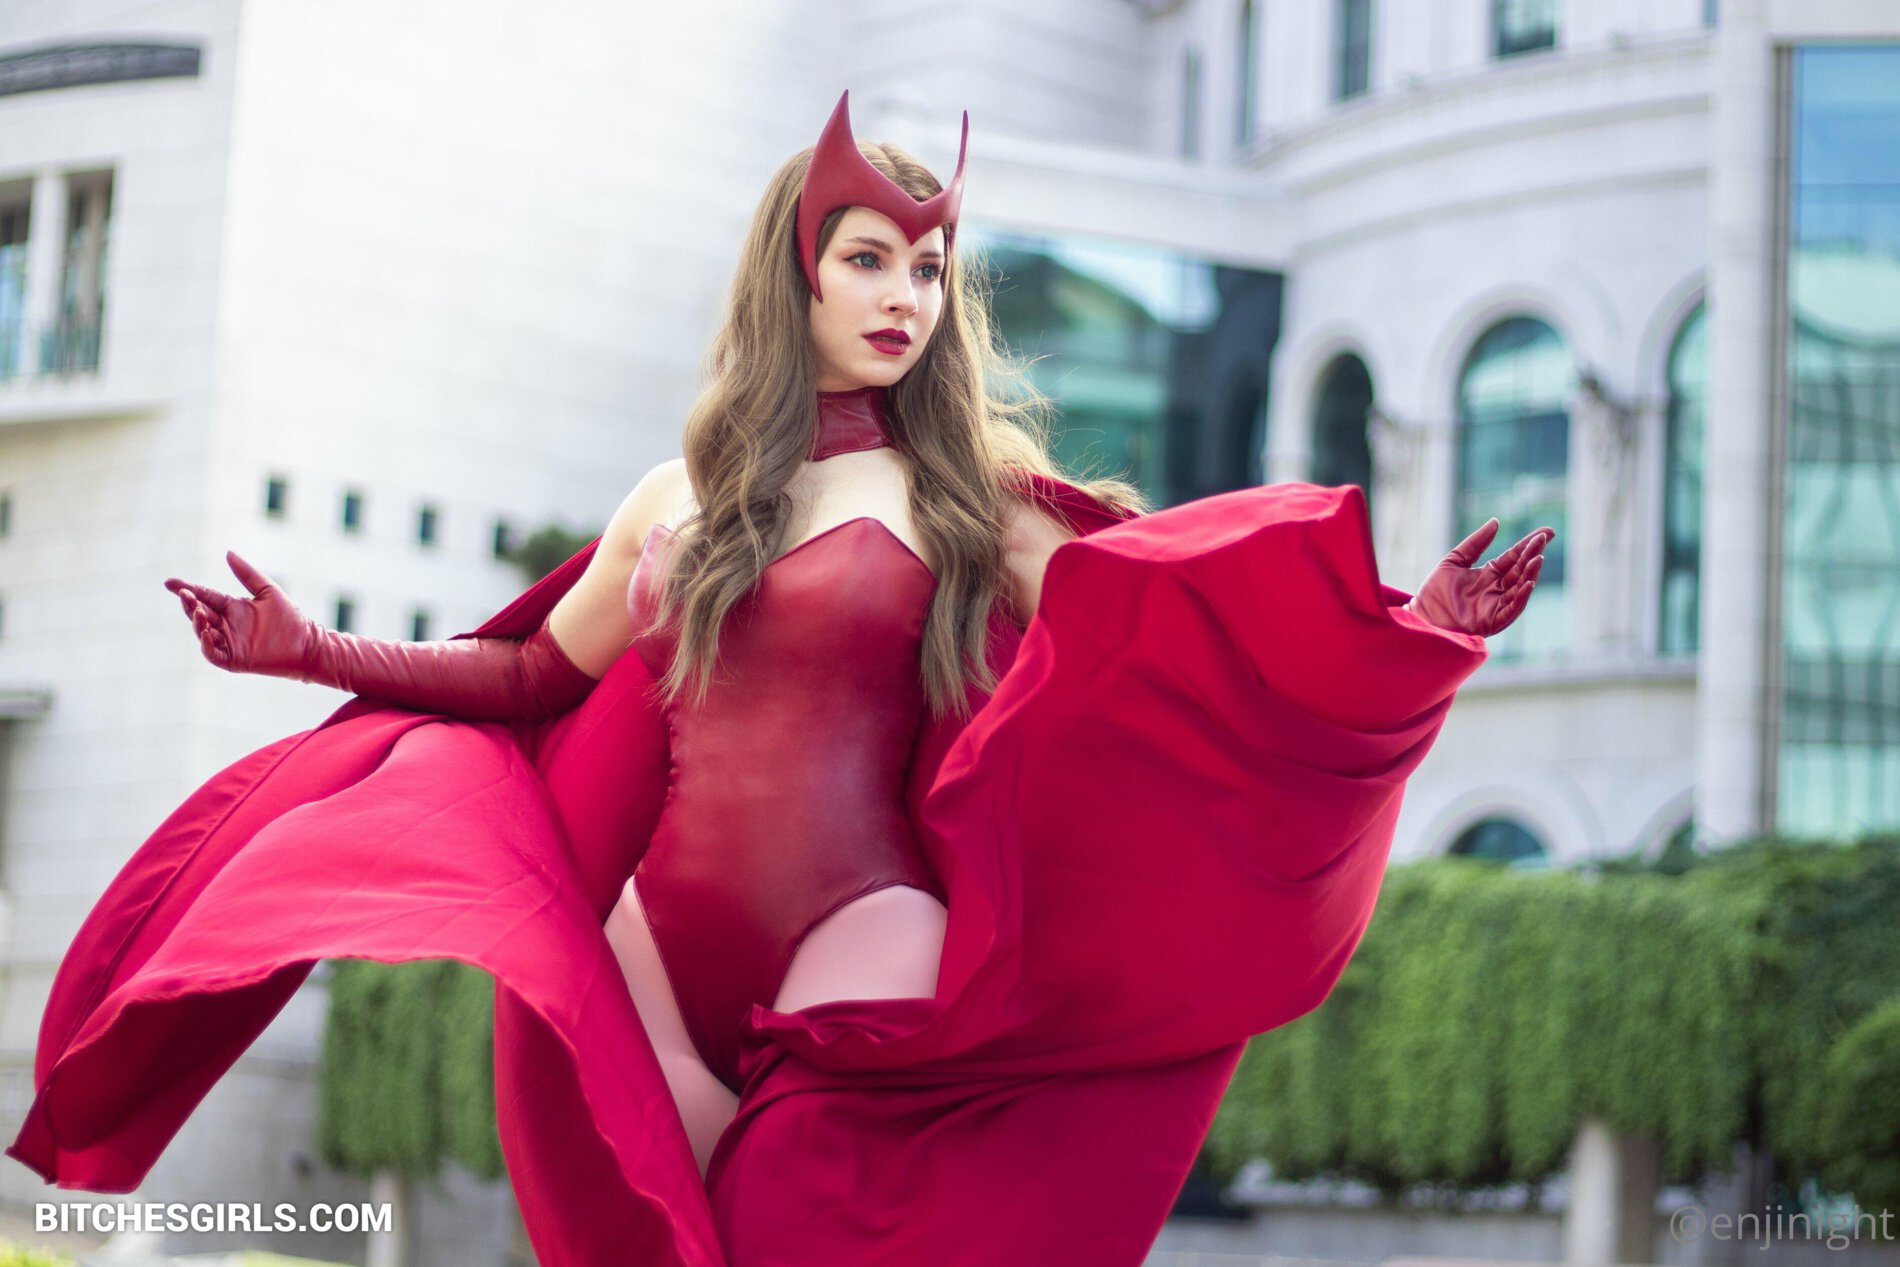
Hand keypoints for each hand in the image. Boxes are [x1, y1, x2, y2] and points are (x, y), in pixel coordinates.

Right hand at [163, 551, 318, 678]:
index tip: (170, 582)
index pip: (205, 596)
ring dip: (196, 622)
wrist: (306, 644)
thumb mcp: (267, 590)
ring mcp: (228, 643)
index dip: (188, 589)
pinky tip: (207, 631)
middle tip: (184, 594)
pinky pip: (212, 653)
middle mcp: (226, 625)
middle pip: (199, 613)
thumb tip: (227, 552)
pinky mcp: (234, 660)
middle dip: (189, 604)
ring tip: (197, 610)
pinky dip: (206, 644)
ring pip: (202, 632)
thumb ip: (246, 573)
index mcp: (232, 608)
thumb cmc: (289, 618)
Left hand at [1405, 520, 1554, 636]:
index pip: (1514, 556)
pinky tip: (1528, 583)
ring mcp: (1497, 605)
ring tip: (1538, 557)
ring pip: (1520, 588)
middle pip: (1520, 569)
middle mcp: (1497, 589)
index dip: (1529, 544)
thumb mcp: (1454, 560)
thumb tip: (1496, 521)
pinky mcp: (1493, 621)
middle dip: (1532, 554)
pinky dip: (1521, 597)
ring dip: (1530, 573)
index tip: (1547, 531)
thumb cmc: (1434, 592)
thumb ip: (1476, 543)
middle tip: (1543, 538)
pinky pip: (1512, 609)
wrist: (1422, 616)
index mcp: (1489, 574)